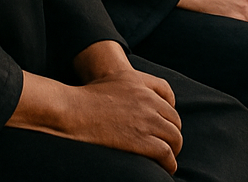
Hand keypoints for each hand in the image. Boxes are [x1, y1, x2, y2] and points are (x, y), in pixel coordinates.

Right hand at [9, 41, 181, 172]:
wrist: (73, 110)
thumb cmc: (86, 98)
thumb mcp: (113, 80)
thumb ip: (130, 87)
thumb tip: (137, 104)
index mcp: (140, 84)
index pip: (169, 97)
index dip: (169, 114)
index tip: (165, 125)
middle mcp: (148, 100)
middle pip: (174, 119)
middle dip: (172, 133)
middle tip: (167, 145)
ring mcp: (146, 119)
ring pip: (174, 137)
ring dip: (173, 150)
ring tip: (168, 159)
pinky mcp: (142, 140)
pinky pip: (166, 153)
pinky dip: (170, 162)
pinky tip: (167, 167)